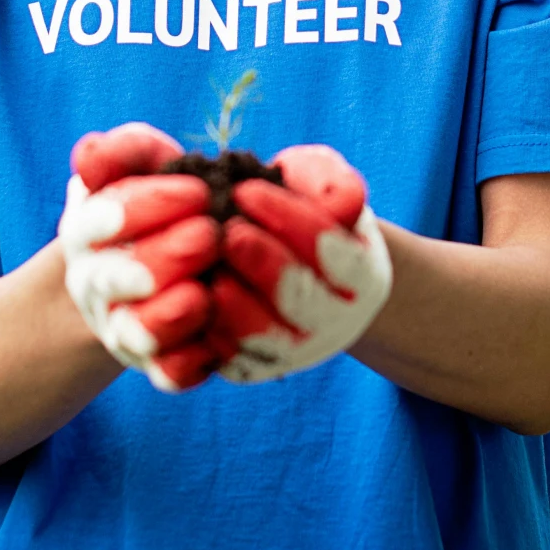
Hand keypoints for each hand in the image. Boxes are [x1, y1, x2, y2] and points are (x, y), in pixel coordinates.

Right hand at [57, 122, 221, 392]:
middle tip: (210, 235)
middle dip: (163, 256)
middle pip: (116, 279)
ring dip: (168, 316)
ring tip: (203, 295)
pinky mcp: (157, 363)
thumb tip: (89, 155)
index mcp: (88, 229)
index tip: (199, 191)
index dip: (150, 204)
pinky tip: (217, 341)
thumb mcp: (142, 164)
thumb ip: (124, 151)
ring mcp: (123, 327)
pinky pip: (167, 374)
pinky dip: (188, 363)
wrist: (164, 257)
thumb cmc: (158, 199)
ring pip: (135, 332)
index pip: (103, 219)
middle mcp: (97, 283)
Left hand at [211, 144, 393, 383]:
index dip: (286, 218)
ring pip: (264, 338)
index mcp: (359, 273)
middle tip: (226, 232)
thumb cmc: (303, 208)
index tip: (245, 190)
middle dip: (261, 263)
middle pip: (300, 300)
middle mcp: (335, 320)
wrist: (288, 259)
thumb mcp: (322, 182)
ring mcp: (296, 351)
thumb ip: (331, 182)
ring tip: (209, 268)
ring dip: (233, 303)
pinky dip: (208, 331)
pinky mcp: (255, 368)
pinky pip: (229, 359)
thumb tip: (340, 204)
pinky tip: (190, 295)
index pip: (328, 248)